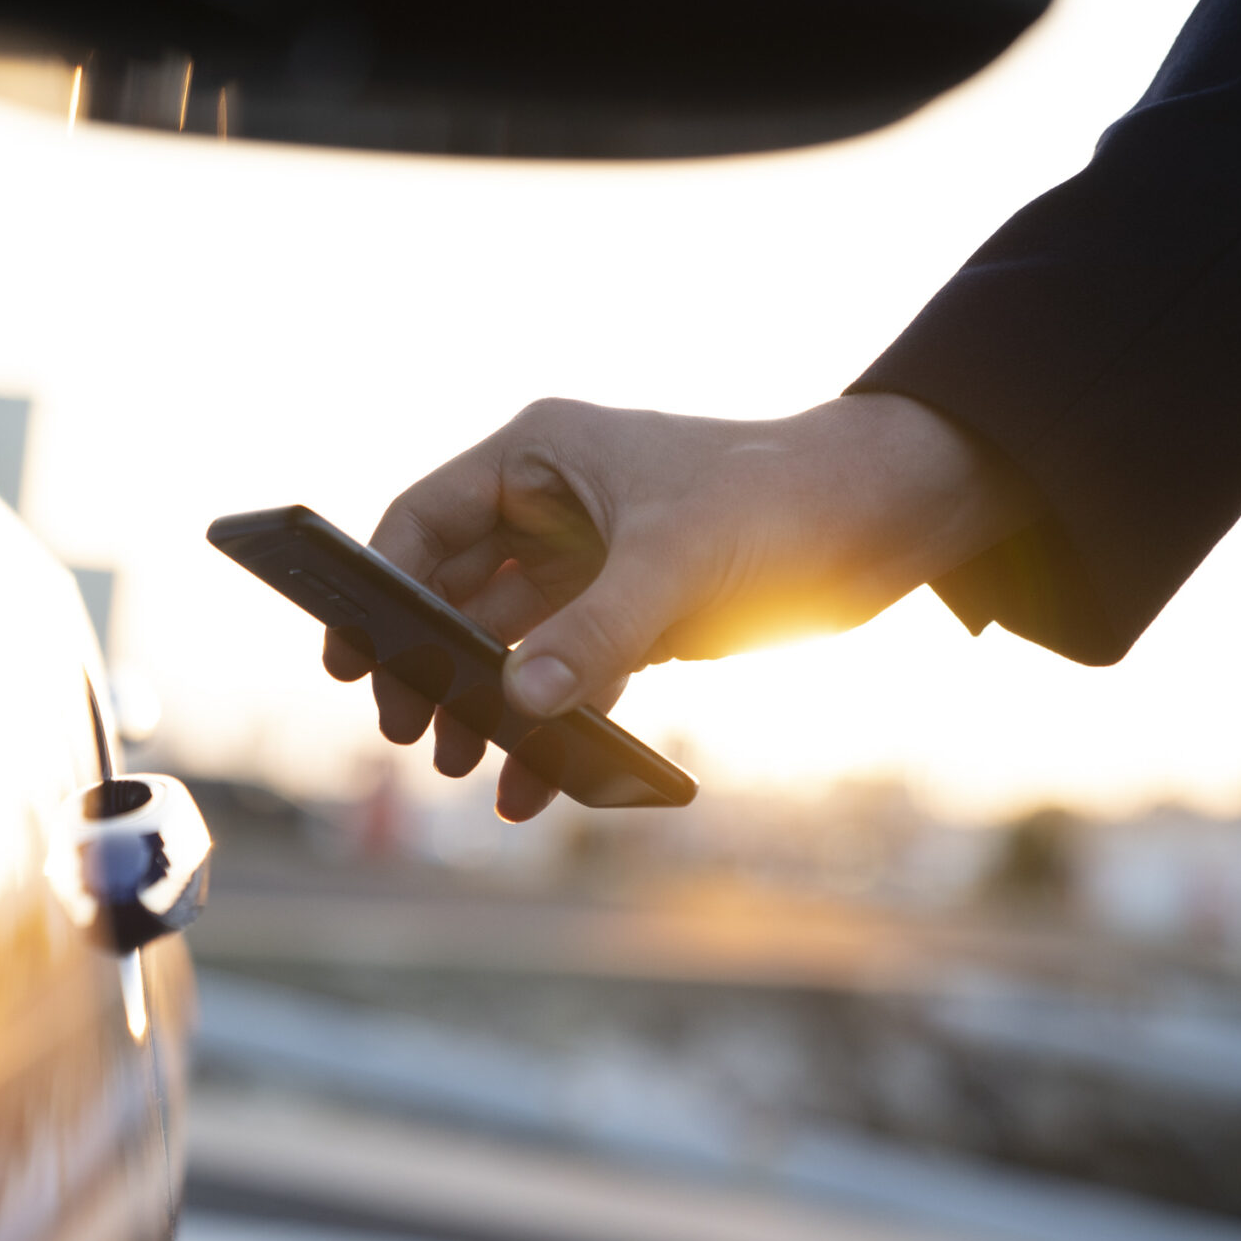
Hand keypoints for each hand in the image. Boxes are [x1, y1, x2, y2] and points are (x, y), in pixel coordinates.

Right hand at [321, 394, 1036, 819]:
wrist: (890, 517)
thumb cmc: (781, 497)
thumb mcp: (678, 563)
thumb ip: (594, 634)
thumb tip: (519, 705)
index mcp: (541, 455)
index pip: (424, 520)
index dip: (378, 586)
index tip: (349, 655)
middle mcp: (554, 504)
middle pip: (455, 591)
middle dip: (430, 663)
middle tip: (408, 730)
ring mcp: (593, 563)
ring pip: (510, 644)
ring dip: (485, 706)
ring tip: (464, 767)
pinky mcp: (637, 614)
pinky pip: (569, 677)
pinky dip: (549, 726)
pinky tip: (531, 785)